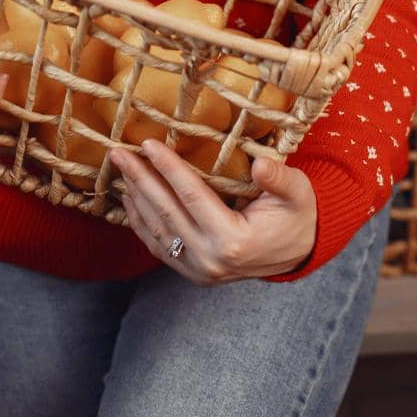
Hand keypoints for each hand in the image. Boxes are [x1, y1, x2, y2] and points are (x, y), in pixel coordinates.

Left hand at [111, 139, 316, 284]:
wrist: (298, 252)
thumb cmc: (297, 215)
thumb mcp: (297, 193)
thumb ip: (279, 178)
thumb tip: (260, 164)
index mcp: (234, 240)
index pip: (192, 196)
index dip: (168, 168)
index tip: (148, 143)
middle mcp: (211, 260)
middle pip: (167, 213)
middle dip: (139, 179)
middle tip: (117, 152)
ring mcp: (200, 271)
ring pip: (158, 231)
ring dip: (135, 198)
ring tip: (119, 170)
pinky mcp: (194, 273)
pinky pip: (160, 248)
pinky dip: (141, 224)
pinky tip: (130, 200)